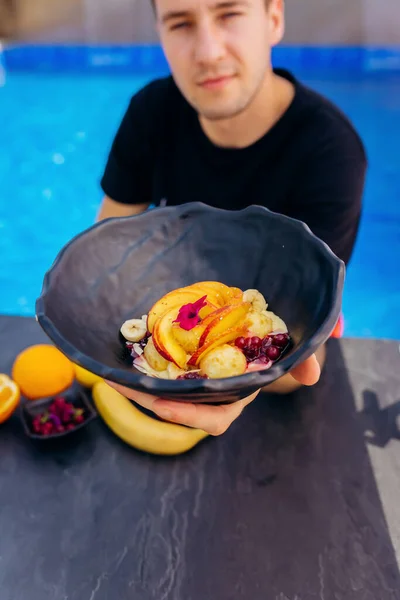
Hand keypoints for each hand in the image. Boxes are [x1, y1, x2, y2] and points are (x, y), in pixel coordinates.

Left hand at [105, 354, 320, 435]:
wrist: (264, 328)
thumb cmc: (280, 344)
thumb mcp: (296, 350)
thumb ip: (305, 358)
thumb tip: (311, 376)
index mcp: (236, 396)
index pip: (215, 418)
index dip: (189, 416)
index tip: (164, 403)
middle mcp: (212, 392)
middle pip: (178, 406)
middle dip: (149, 401)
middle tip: (122, 386)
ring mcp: (196, 378)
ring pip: (163, 389)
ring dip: (137, 385)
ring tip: (111, 373)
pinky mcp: (184, 362)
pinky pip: (160, 370)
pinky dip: (141, 366)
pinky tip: (120, 355)